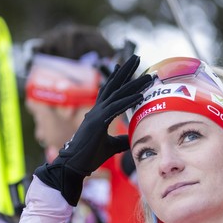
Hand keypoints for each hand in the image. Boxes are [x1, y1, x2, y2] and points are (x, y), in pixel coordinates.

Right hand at [35, 54, 152, 205]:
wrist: (75, 166)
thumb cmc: (90, 156)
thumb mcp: (112, 146)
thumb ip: (122, 139)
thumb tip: (134, 136)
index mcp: (99, 114)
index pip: (111, 92)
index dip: (119, 78)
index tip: (126, 66)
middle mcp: (97, 110)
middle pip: (114, 86)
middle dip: (127, 71)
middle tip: (137, 56)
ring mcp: (97, 115)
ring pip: (118, 94)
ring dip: (134, 83)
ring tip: (147, 74)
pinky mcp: (98, 123)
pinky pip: (116, 109)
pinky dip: (129, 101)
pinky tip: (141, 95)